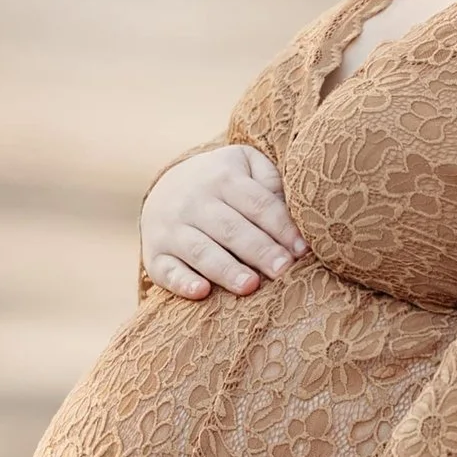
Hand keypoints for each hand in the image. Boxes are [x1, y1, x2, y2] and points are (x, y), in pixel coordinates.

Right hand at [141, 145, 304, 301]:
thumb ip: (270, 180)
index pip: (257, 203)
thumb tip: (295, 211)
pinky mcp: (155, 255)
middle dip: (259, 251)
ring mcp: (171, 229)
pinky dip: (182, 282)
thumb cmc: (222, 183)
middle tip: (283, 270)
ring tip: (250, 286)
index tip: (302, 250)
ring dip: (226, 269)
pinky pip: (167, 270)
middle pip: (231, 229)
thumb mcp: (245, 165)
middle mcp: (193, 201)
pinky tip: (201, 291)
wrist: (165, 188)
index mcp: (222, 177)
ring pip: (201, 251)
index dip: (281, 227)